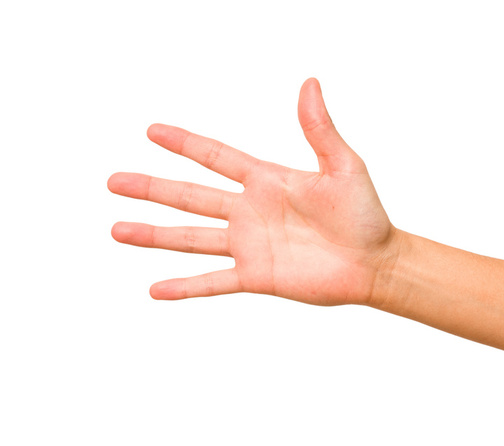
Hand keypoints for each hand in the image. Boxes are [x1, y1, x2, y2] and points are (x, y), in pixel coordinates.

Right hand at [109, 78, 396, 304]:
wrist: (375, 262)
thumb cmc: (364, 213)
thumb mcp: (343, 165)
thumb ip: (319, 129)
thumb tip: (309, 83)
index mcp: (267, 180)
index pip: (216, 157)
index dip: (185, 144)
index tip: (152, 131)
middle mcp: (250, 212)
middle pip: (190, 196)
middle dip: (152, 188)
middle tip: (114, 181)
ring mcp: (250, 245)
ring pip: (191, 238)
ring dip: (154, 235)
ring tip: (118, 229)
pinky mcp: (256, 277)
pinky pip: (214, 281)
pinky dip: (186, 286)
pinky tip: (156, 289)